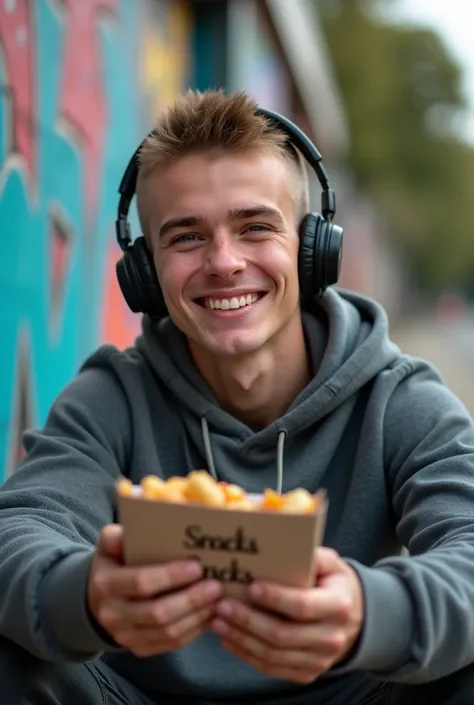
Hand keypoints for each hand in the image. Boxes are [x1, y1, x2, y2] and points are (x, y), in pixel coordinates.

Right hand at [88, 524, 222, 656]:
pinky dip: (194, 631)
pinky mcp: (139, 649)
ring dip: (197, 617)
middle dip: (191, 600)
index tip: (197, 566)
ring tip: (218, 601)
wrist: (98, 600)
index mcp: (106, 584)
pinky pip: (171, 644)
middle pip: (158, 613)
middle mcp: (112, 615)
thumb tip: (123, 532)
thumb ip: (114, 537)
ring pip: (167, 632)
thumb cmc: (113, 565)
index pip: (141, 582)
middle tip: (216, 586)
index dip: (171, 576)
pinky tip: (209, 616)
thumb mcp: (109, 546)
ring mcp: (125, 636)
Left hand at [211, 547, 362, 683]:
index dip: (275, 598)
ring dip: (241, 639)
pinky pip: (272, 669)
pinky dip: (247, 655)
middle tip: (222, 605)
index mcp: (338, 605)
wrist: (354, 617)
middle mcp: (331, 637)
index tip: (251, 587)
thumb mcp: (330, 563)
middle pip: (283, 635)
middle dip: (248, 620)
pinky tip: (228, 640)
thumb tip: (280, 546)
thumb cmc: (333, 583)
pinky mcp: (306, 672)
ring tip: (218, 621)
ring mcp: (319, 660)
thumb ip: (311, 554)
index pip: (302, 606)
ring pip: (273, 655)